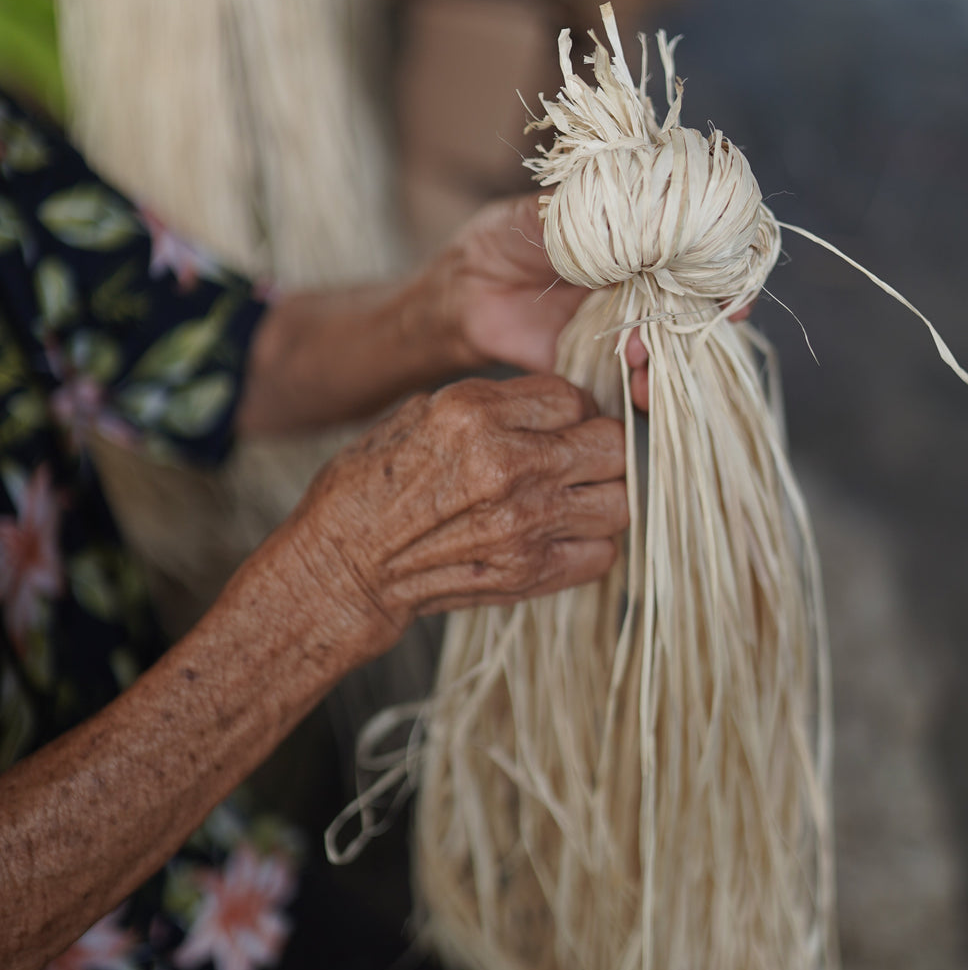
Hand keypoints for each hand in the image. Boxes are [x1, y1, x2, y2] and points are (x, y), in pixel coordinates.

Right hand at [282, 373, 626, 665]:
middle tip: (577, 458)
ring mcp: (523, 522)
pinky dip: (590, 544)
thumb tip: (551, 404)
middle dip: (600, 448)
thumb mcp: (420, 414)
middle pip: (612, 444)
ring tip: (574, 497)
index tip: (557, 425)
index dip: (571, 410)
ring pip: (620, 501)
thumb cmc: (372, 486)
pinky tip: (562, 535)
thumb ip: (491, 404)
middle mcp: (507, 463)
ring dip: (603, 496)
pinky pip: (601, 552)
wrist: (345, 567)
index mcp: (475, 413)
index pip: (574, 396)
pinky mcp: (528, 572)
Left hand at [440, 193, 753, 413]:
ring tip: (641, 360)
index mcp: (640, 237)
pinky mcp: (603, 362)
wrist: (466, 290)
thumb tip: (643, 214)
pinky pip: (637, 381)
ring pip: (672, 348)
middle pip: (696, 306)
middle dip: (700, 323)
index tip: (734, 294)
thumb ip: (594, 212)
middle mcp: (644, 283)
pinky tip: (639, 390)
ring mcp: (627, 324)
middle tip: (685, 328)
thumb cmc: (508, 237)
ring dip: (672, 360)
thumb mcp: (550, 213)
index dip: (725, 273)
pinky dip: (646, 389)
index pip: (701, 255)